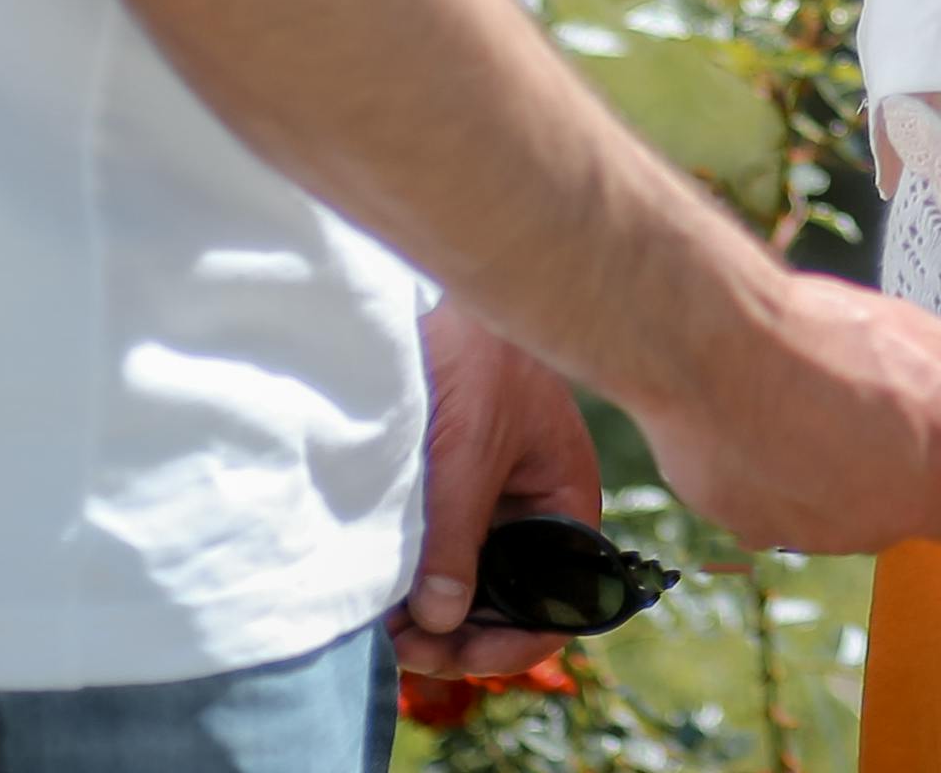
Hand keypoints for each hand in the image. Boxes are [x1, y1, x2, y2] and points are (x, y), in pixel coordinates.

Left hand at [393, 302, 606, 677]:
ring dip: (428, 612)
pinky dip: (410, 579)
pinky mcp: (447, 489)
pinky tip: (376, 589)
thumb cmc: (475, 356)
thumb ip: (458, 539)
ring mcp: (488, 501)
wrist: (436, 284)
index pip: (561, 600)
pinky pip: (437, 553)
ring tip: (380, 619)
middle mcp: (531, 510)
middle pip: (508, 603)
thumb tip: (443, 623)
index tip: (453, 654)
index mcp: (564, 500)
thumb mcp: (468, 451)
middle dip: (458, 633)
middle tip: (400, 641)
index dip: (513, 641)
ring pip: (467, 584)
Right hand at [626, 266, 940, 551]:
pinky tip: (776, 446)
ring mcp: (837, 533)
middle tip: (917, 429)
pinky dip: (806, 498)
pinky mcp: (776, 538)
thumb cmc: (815, 330)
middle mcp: (900, 507)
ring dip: (876, 492)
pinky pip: (808, 526)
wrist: (709, 353)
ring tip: (834, 427)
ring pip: (879, 525)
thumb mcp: (911, 325)